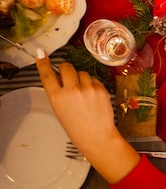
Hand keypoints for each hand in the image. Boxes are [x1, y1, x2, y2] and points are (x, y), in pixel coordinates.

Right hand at [35, 48, 139, 183]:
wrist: (96, 136)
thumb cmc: (77, 126)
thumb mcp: (60, 110)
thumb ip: (58, 92)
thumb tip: (59, 76)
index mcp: (57, 98)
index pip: (47, 75)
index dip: (43, 63)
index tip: (41, 53)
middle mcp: (71, 91)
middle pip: (66, 67)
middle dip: (66, 69)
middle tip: (67, 75)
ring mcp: (87, 88)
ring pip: (82, 72)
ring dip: (81, 78)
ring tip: (83, 94)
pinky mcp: (100, 88)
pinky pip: (93, 79)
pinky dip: (92, 84)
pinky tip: (92, 96)